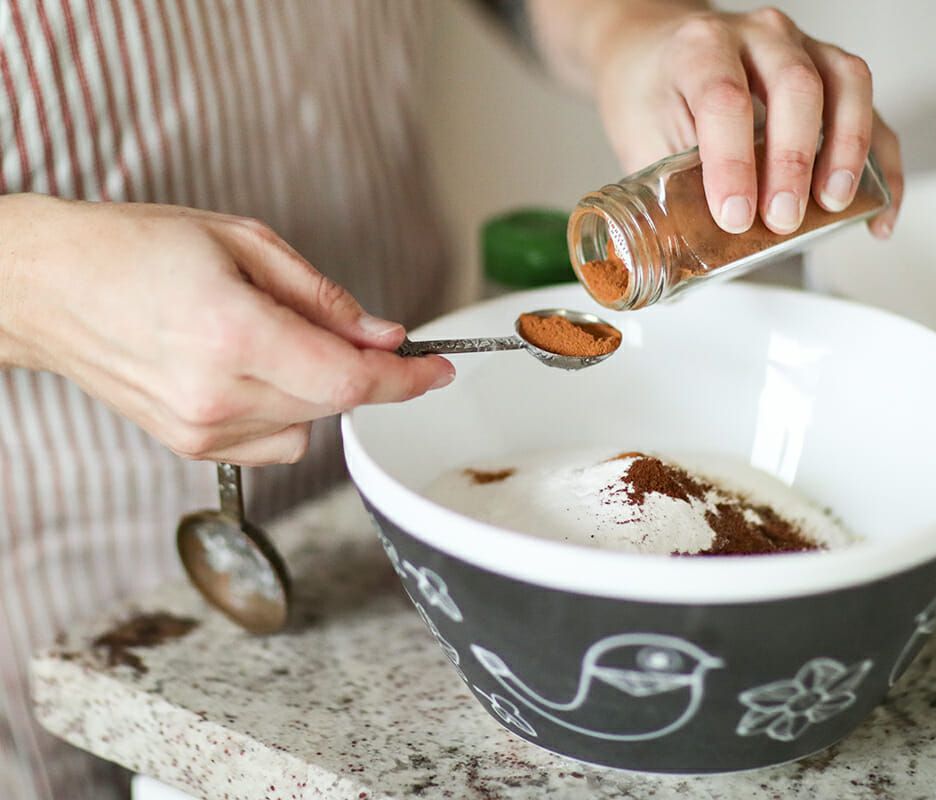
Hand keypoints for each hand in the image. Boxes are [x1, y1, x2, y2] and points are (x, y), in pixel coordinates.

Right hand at [0, 195, 453, 464]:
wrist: (50, 287)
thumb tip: (384, 336)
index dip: (405, 379)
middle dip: (362, 368)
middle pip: (335, 401)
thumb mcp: (244, 243)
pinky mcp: (191, 446)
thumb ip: (325, 300)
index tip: (437, 371)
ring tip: (266, 336)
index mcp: (233, 334)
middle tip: (346, 325)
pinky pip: (276, 438)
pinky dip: (285, 407)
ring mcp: (201, 429)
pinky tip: (248, 368)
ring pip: (310, 423)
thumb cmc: (136, 249)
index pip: (349, 379)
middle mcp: (217, 394)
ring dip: (317, 386)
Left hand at [590, 4, 902, 237]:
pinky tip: (878, 211)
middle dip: (793, 161)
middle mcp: (759, 38)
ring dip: (848, 151)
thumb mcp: (641, 136)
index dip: (732, 162)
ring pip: (847, 84)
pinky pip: (874, 113)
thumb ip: (672, 187)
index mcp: (702, 48)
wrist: (658, 52)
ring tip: (834, 205)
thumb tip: (694, 257)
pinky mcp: (834, 76)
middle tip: (782, 219)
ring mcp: (804, 50)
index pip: (725, 98)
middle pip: (795, 87)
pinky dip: (882, 166)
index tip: (734, 215)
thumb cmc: (653, 92)